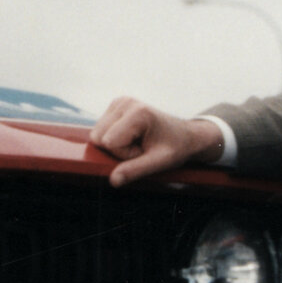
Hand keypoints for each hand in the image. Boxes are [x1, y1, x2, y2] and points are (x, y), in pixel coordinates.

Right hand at [89, 97, 222, 186]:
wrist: (184, 135)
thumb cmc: (175, 147)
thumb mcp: (159, 162)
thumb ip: (135, 170)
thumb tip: (113, 180)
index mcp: (138, 112)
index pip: (109, 143)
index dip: (125, 154)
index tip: (145, 151)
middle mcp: (125, 102)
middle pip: (99, 138)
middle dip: (118, 150)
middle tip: (141, 147)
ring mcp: (119, 102)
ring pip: (96, 135)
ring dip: (115, 145)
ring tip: (137, 142)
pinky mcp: (115, 106)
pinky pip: (99, 131)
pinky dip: (113, 139)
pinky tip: (131, 137)